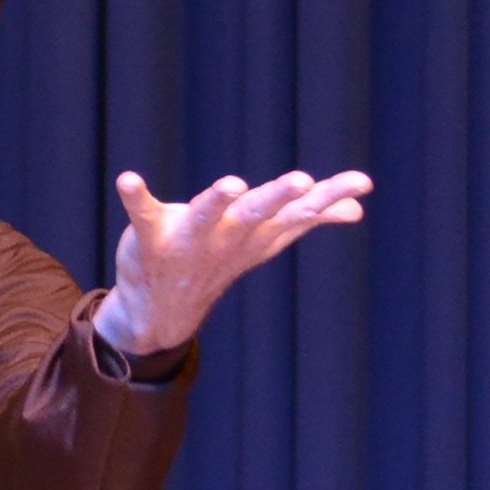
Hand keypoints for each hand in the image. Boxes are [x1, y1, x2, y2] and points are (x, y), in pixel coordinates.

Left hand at [94, 168, 372, 357]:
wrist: (160, 310)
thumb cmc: (219, 259)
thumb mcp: (265, 240)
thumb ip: (307, 218)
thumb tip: (357, 208)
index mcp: (256, 233)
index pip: (298, 213)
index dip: (330, 197)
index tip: (362, 183)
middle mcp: (227, 238)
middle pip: (257, 214)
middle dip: (278, 197)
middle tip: (302, 181)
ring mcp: (188, 241)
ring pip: (205, 218)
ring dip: (216, 200)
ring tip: (231, 184)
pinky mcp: (150, 237)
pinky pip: (143, 215)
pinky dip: (135, 197)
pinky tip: (128, 179)